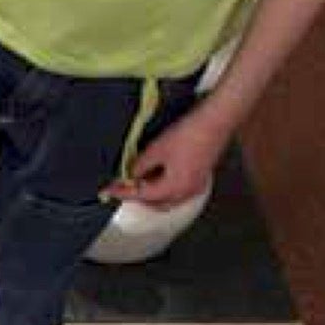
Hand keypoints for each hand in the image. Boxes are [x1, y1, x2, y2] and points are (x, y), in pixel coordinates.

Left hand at [106, 109, 227, 210]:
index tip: (109, 190)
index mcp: (175, 188)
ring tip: (137, 178)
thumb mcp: (156, 150)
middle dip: (138, 196)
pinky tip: (157, 174)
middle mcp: (187, 192)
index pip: (142, 196)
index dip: (123, 192)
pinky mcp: (201, 176)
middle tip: (123, 185)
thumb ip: (139, 166)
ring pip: (169, 198)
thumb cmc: (188, 134)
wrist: (215, 121)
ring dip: (152, 193)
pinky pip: (179, 190)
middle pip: (156, 203)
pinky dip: (165, 187)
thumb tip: (128, 174)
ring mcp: (197, 185)